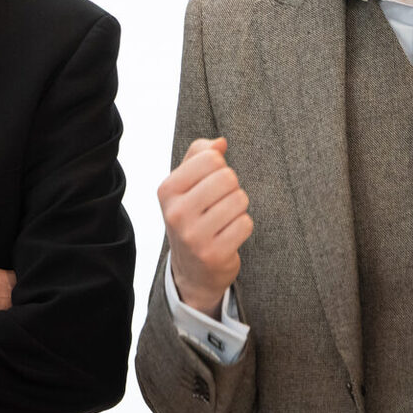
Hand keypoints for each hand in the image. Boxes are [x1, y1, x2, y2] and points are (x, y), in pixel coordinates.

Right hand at [157, 136, 251, 317]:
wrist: (192, 269)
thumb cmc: (192, 217)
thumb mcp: (186, 185)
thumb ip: (199, 155)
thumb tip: (220, 143)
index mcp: (167, 190)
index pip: (210, 158)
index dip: (219, 167)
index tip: (211, 183)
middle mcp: (176, 213)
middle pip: (227, 177)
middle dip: (231, 187)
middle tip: (220, 203)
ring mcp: (194, 236)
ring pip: (239, 200)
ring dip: (238, 208)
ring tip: (224, 219)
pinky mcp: (214, 254)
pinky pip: (245, 223)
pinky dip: (243, 226)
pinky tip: (229, 234)